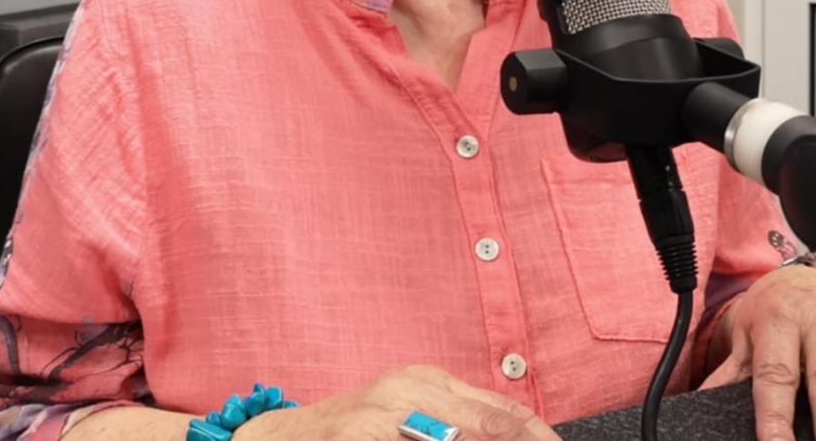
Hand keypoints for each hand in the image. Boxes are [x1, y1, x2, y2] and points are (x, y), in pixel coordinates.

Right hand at [241, 365, 562, 440]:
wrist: (277, 440)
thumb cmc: (349, 433)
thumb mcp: (407, 418)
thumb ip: (456, 424)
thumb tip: (519, 433)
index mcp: (428, 382)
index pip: (504, 411)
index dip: (538, 435)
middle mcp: (410, 389)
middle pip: (491, 424)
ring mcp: (383, 413)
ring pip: (462, 434)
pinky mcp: (360, 433)